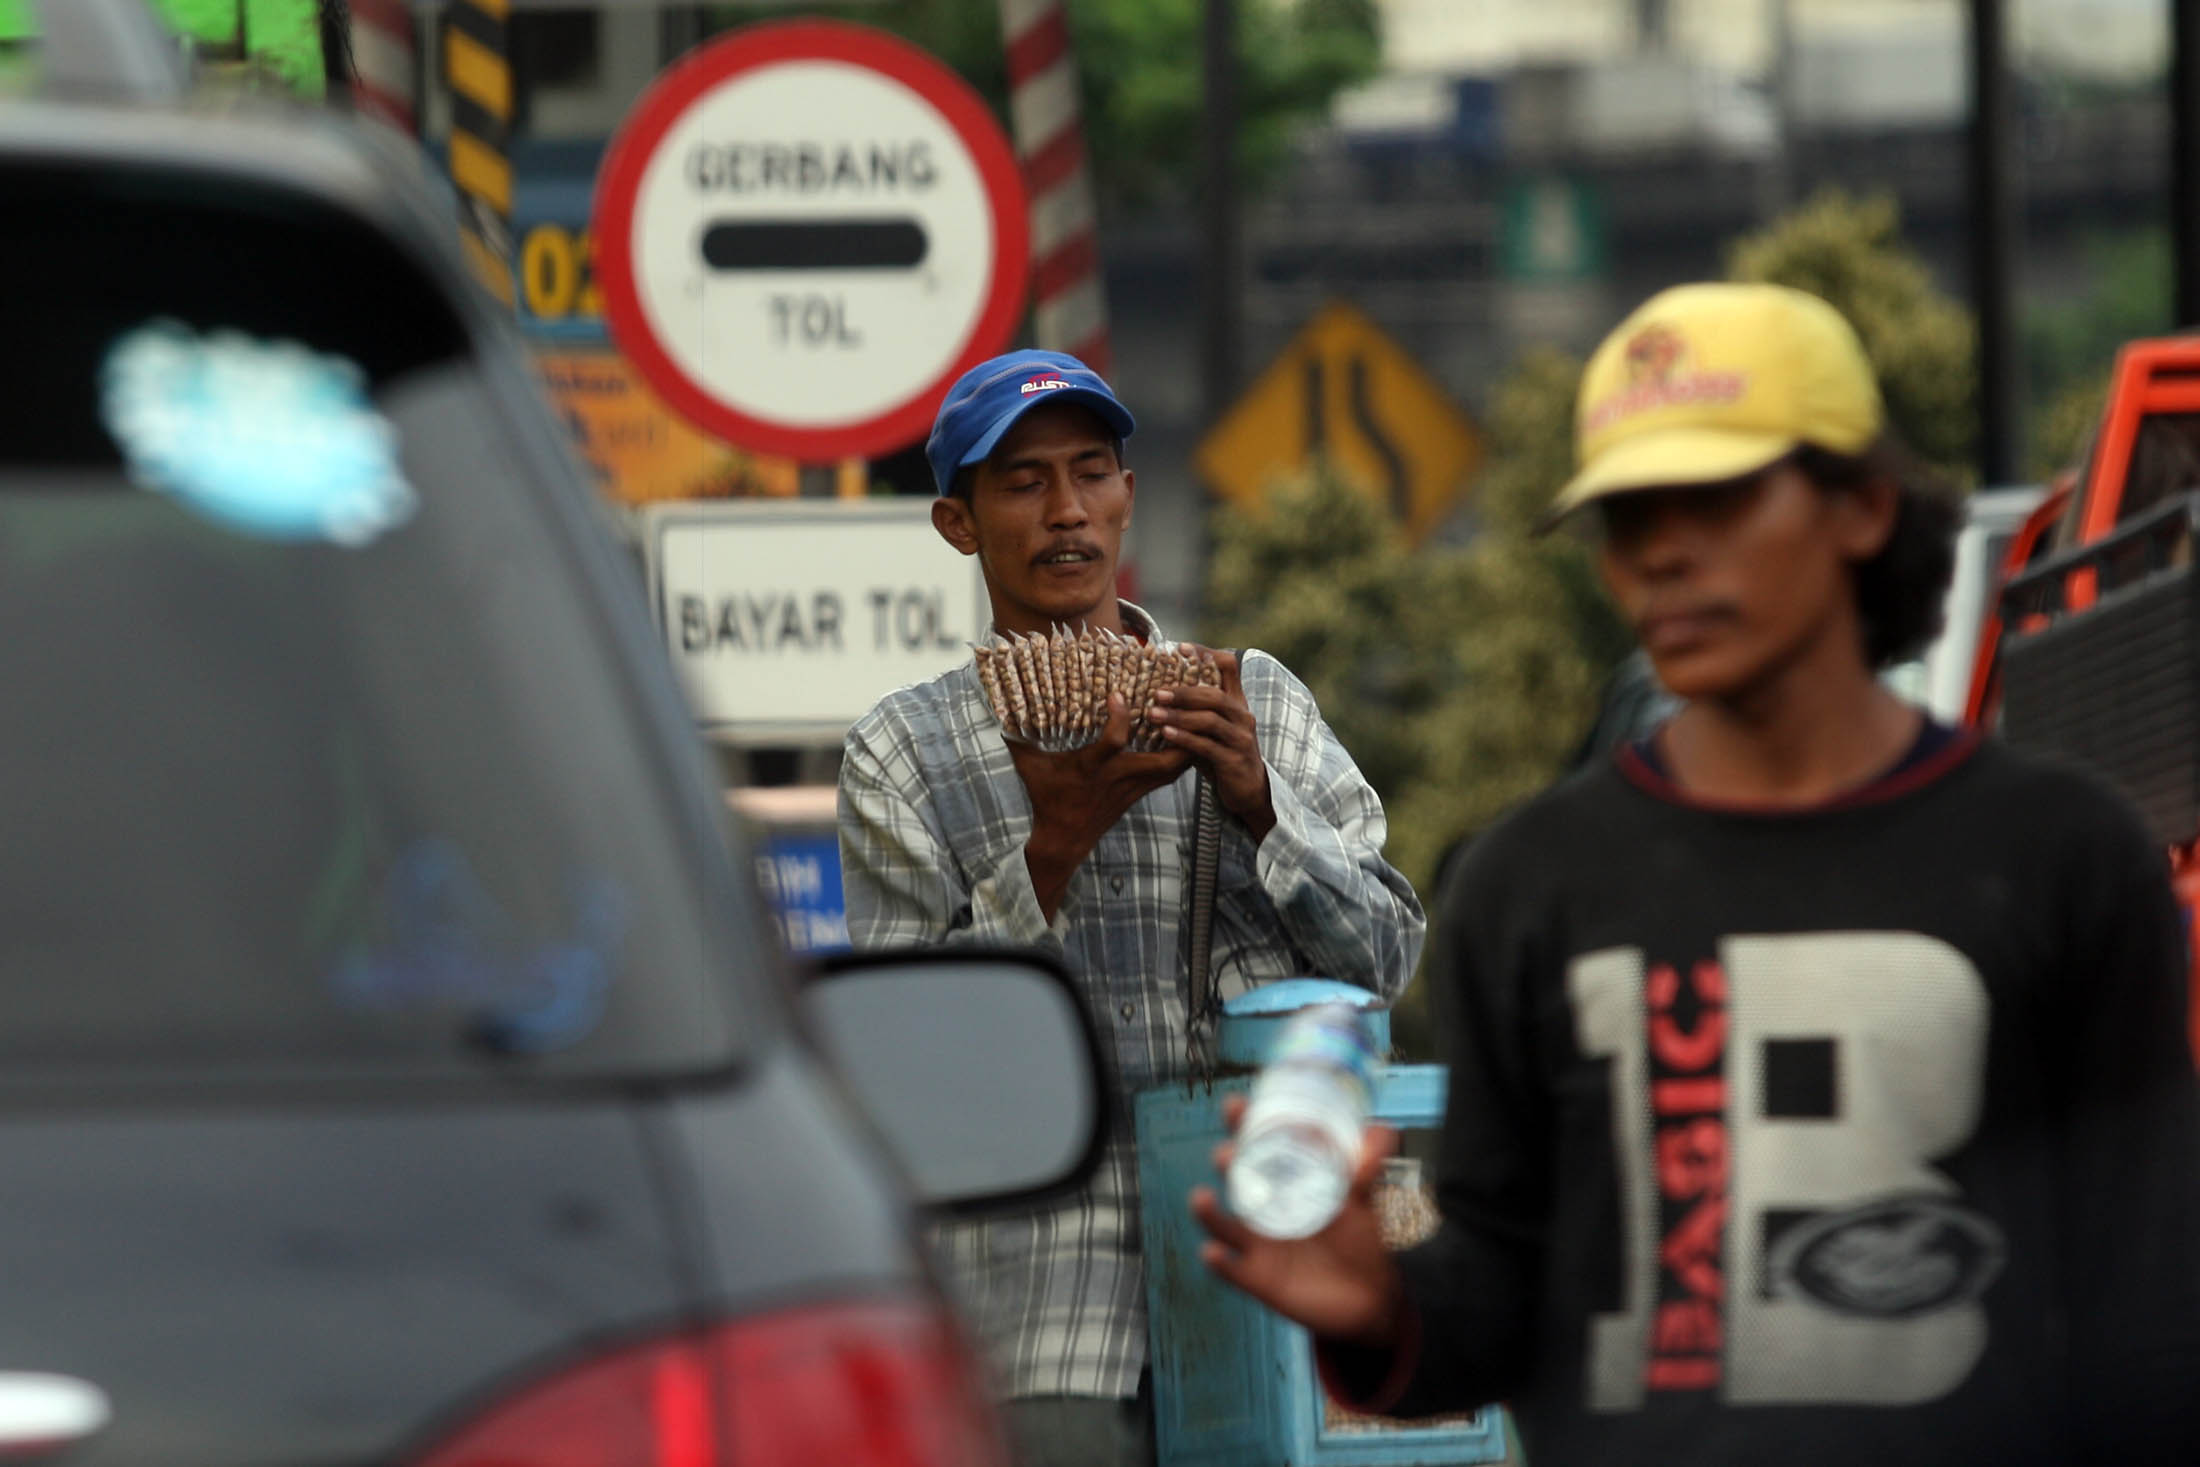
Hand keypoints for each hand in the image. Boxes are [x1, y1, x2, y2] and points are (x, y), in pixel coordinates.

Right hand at [1013, 693, 1191, 920]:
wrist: (1064, 839)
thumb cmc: (1047, 798)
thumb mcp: (1029, 768)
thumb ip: (1017, 739)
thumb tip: (1000, 709)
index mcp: (1092, 767)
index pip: (1113, 742)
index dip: (1119, 718)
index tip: (1118, 694)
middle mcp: (1118, 777)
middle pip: (1160, 762)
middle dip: (1175, 737)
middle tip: (1182, 706)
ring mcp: (1132, 788)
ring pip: (1172, 771)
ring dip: (1184, 746)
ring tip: (1192, 719)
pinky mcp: (1139, 794)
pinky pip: (1167, 777)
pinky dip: (1179, 758)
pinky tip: (1185, 741)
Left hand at [1146, 650, 1274, 840]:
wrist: (1248, 790)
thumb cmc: (1222, 753)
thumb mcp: (1211, 727)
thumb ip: (1195, 709)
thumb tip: (1157, 690)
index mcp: (1237, 701)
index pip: (1228, 666)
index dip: (1206, 652)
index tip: (1180, 648)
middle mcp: (1243, 716)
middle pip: (1215, 694)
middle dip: (1183, 691)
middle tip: (1156, 692)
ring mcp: (1241, 738)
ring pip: (1210, 720)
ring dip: (1179, 715)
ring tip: (1153, 713)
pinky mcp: (1234, 760)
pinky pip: (1207, 746)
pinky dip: (1184, 738)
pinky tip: (1165, 733)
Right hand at [1191, 1093, 1407, 1347]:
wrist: (1372, 1297)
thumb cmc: (1365, 1239)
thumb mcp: (1369, 1200)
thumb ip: (1371, 1167)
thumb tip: (1380, 1130)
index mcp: (1290, 1181)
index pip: (1261, 1146)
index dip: (1244, 1125)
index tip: (1235, 1107)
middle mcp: (1268, 1208)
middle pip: (1236, 1179)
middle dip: (1227, 1163)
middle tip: (1228, 1154)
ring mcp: (1260, 1244)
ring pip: (1223, 1224)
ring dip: (1208, 1212)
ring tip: (1202, 1199)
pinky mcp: (1259, 1278)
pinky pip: (1232, 1271)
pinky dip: (1220, 1263)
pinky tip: (1214, 1253)